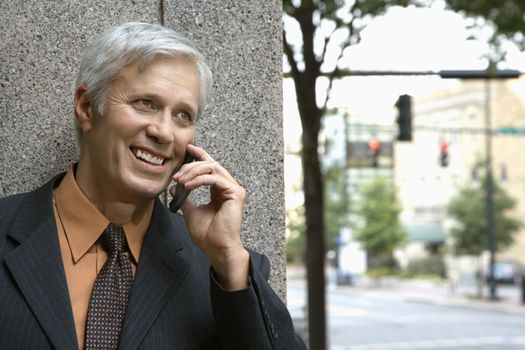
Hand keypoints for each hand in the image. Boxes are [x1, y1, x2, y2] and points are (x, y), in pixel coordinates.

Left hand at [170, 144, 248, 289]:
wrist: (217, 249)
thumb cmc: (208, 235)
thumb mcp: (191, 212)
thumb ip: (185, 199)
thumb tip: (174, 188)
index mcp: (220, 190)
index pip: (211, 166)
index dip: (200, 155)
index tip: (187, 149)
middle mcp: (228, 187)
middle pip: (210, 164)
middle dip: (191, 166)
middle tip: (176, 174)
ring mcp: (234, 189)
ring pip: (213, 168)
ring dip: (193, 172)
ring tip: (180, 180)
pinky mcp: (235, 193)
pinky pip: (215, 179)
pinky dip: (199, 180)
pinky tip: (187, 186)